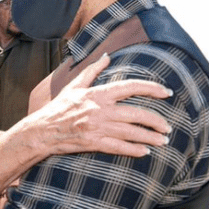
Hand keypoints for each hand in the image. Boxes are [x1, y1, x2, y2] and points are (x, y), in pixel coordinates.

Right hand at [22, 53, 171, 157]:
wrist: (41, 130)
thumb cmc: (58, 108)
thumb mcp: (74, 86)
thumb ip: (92, 70)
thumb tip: (106, 56)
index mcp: (98, 94)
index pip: (131, 87)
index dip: (151, 88)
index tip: (166, 92)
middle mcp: (100, 110)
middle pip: (137, 113)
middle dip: (156, 121)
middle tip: (167, 127)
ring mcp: (97, 127)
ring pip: (131, 132)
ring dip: (150, 138)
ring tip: (163, 141)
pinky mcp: (93, 143)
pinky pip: (119, 147)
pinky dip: (134, 150)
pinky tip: (145, 152)